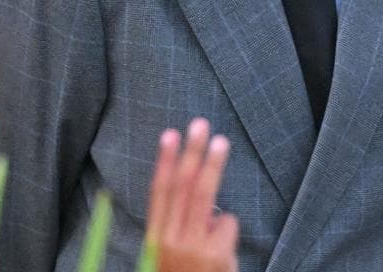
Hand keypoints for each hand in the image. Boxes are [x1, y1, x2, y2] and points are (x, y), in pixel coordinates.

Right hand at [145, 118, 237, 271]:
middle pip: (182, 187)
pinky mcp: (215, 256)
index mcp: (155, 239)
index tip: (170, 135)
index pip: (159, 192)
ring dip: (213, 165)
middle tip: (199, 125)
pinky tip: (223, 250)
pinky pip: (228, 225)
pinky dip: (228, 231)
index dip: (164, 162)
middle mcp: (169, 240)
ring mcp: (193, 247)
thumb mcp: (171, 255)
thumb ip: (180, 228)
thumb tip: (203, 201)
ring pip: (205, 196)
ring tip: (221, 142)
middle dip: (191, 153)